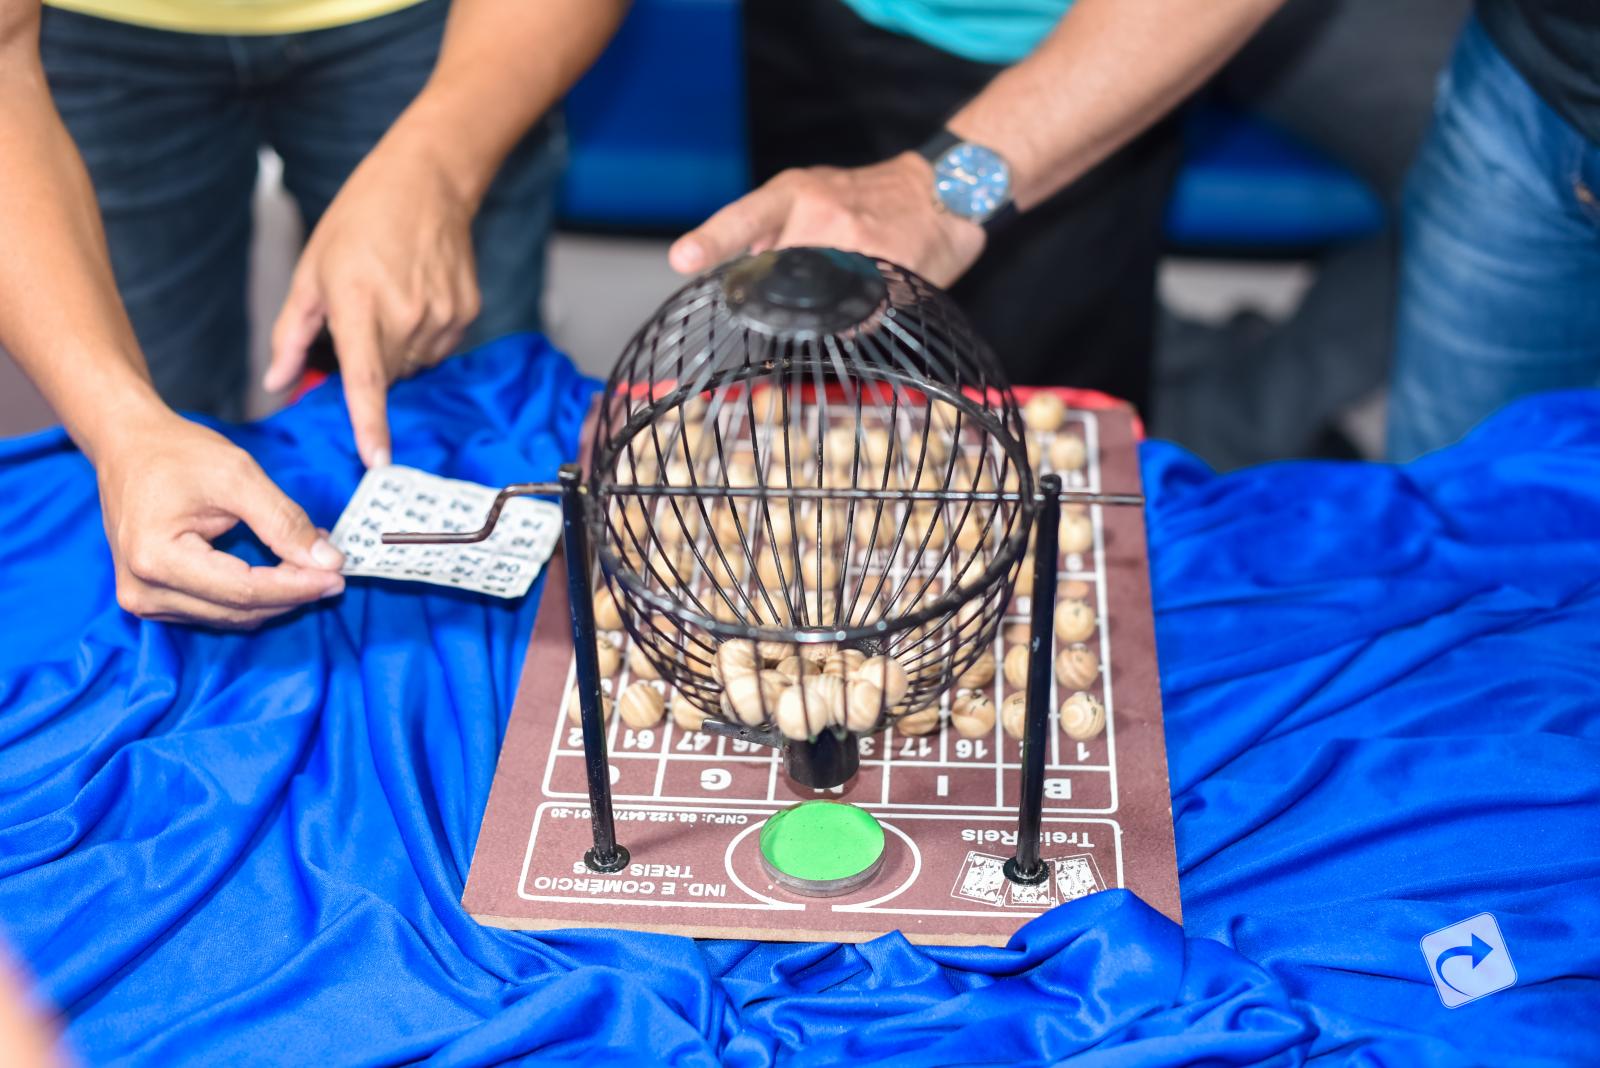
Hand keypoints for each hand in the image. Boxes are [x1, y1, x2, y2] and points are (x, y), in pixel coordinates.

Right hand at [96, 412, 345, 628]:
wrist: (127, 446)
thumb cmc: (175, 454)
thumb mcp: (238, 476)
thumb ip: (284, 521)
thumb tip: (328, 561)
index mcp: (156, 559)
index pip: (245, 592)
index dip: (298, 586)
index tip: (339, 576)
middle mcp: (143, 591)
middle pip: (240, 610)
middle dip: (293, 590)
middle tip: (332, 564)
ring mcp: (144, 600)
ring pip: (232, 616)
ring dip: (277, 594)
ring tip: (308, 557)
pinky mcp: (154, 599)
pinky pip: (217, 609)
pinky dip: (254, 594)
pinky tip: (279, 566)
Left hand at [266, 139, 480, 467]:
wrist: (426, 182)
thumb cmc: (361, 220)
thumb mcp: (311, 271)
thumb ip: (292, 333)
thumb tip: (278, 380)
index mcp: (358, 304)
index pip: (365, 379)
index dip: (369, 423)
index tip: (376, 460)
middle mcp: (405, 314)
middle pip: (386, 375)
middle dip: (370, 362)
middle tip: (364, 317)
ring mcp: (441, 315)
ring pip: (413, 364)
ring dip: (398, 349)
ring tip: (393, 298)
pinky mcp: (465, 313)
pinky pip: (439, 347)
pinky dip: (424, 335)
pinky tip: (418, 297)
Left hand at [669, 153, 986, 286]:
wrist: (943, 189)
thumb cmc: (869, 196)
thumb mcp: (815, 192)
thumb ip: (775, 230)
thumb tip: (741, 270)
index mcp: (794, 193)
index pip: (744, 218)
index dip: (712, 240)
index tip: (683, 260)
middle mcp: (821, 212)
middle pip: (776, 274)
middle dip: (776, 293)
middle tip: (802, 285)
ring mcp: (856, 241)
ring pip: (815, 298)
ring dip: (818, 306)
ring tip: (843, 279)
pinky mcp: (889, 268)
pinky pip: (856, 312)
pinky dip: (855, 315)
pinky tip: (870, 292)